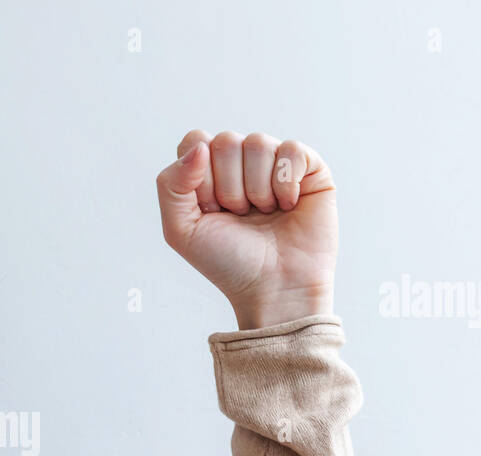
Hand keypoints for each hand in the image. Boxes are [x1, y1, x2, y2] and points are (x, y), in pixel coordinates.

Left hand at [156, 130, 337, 330]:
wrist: (274, 288)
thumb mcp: (180, 230)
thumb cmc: (227, 262)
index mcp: (208, 173)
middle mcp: (241, 163)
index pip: (196, 141)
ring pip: (258, 143)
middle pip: (226, 141)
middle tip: (240, 217)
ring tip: (264, 215)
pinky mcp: (309, 168)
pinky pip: (292, 150)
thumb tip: (201, 147)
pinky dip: (285, 183)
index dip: (201, 177)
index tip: (210, 211)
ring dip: (257, 189)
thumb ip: (171, 184)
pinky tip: (288, 206)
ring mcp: (274, 163)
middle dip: (229, 188)